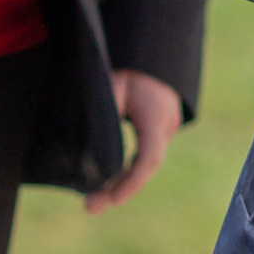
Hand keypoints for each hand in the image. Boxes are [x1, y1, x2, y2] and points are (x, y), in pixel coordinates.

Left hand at [87, 69, 183, 213]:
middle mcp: (167, 123)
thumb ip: (104, 117)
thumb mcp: (109, 86)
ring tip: (94, 199)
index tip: (108, 199)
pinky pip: (145, 153)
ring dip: (123, 180)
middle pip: (146, 166)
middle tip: (90, 207)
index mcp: (154, 114)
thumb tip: (86, 155)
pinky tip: (107, 180)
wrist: (146, 46)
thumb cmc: (125, 63)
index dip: (130, 183)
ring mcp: (167, 125)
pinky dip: (128, 168)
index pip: (148, 158)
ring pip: (146, 162)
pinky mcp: (159, 125)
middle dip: (120, 189)